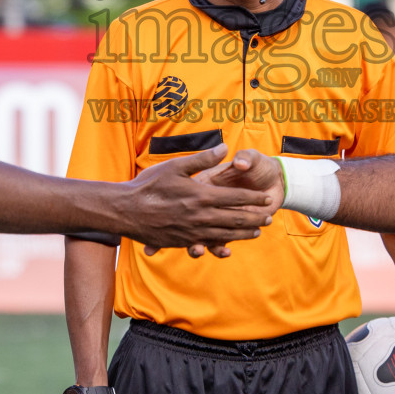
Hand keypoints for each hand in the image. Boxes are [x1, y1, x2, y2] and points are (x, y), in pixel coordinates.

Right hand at [156, 150, 286, 258]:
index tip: (266, 198)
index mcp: (201, 195)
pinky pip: (207, 244)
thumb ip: (202, 159)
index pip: (235, 197)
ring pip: (225, 234)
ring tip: (256, 231)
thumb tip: (225, 147)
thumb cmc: (149, 184)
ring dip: (243, 233)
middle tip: (269, 217)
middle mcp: (200, 216)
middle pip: (235, 218)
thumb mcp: (176, 166)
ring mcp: (192, 231)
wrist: (125, 210)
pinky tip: (228, 246)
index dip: (253, 198)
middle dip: (255, 218)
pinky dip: (222, 244)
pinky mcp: (182, 241)